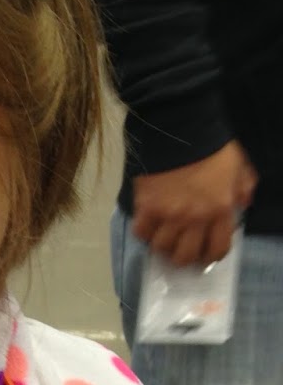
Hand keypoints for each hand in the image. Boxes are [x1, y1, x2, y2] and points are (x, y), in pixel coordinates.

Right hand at [132, 141, 257, 266]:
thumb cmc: (212, 146)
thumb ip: (244, 187)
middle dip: (183, 257)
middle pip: (184, 256)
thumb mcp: (239, 165)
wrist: (180, 128)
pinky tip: (148, 224)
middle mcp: (194, 218)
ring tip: (163, 236)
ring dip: (162, 245)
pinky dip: (144, 232)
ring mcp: (168, 215)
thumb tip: (243, 204)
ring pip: (161, 248)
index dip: (210, 256)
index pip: (217, 248)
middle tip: (181, 249)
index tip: (205, 253)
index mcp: (220, 209)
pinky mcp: (147, 207)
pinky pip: (141, 232)